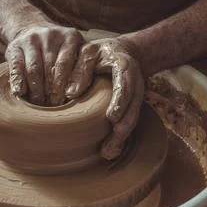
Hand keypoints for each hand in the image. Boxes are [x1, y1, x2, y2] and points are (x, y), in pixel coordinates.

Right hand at [5, 24, 83, 105]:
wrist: (34, 30)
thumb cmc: (62, 50)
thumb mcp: (78, 52)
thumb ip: (84, 69)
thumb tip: (76, 93)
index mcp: (71, 37)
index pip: (70, 63)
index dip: (70, 81)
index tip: (70, 96)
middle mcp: (51, 35)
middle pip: (52, 68)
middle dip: (54, 90)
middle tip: (55, 106)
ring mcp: (32, 39)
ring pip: (34, 69)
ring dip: (37, 90)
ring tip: (40, 104)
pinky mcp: (15, 46)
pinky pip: (16, 67)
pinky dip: (18, 81)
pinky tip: (20, 93)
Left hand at [65, 38, 143, 159]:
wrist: (123, 52)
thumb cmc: (100, 52)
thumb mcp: (89, 52)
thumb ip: (80, 68)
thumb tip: (71, 93)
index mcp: (125, 67)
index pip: (125, 85)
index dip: (120, 102)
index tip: (111, 118)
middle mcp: (135, 83)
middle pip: (133, 108)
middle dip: (122, 128)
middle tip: (109, 145)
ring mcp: (136, 96)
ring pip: (132, 118)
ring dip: (122, 137)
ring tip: (108, 153)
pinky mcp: (132, 106)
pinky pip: (128, 121)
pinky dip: (121, 136)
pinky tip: (112, 150)